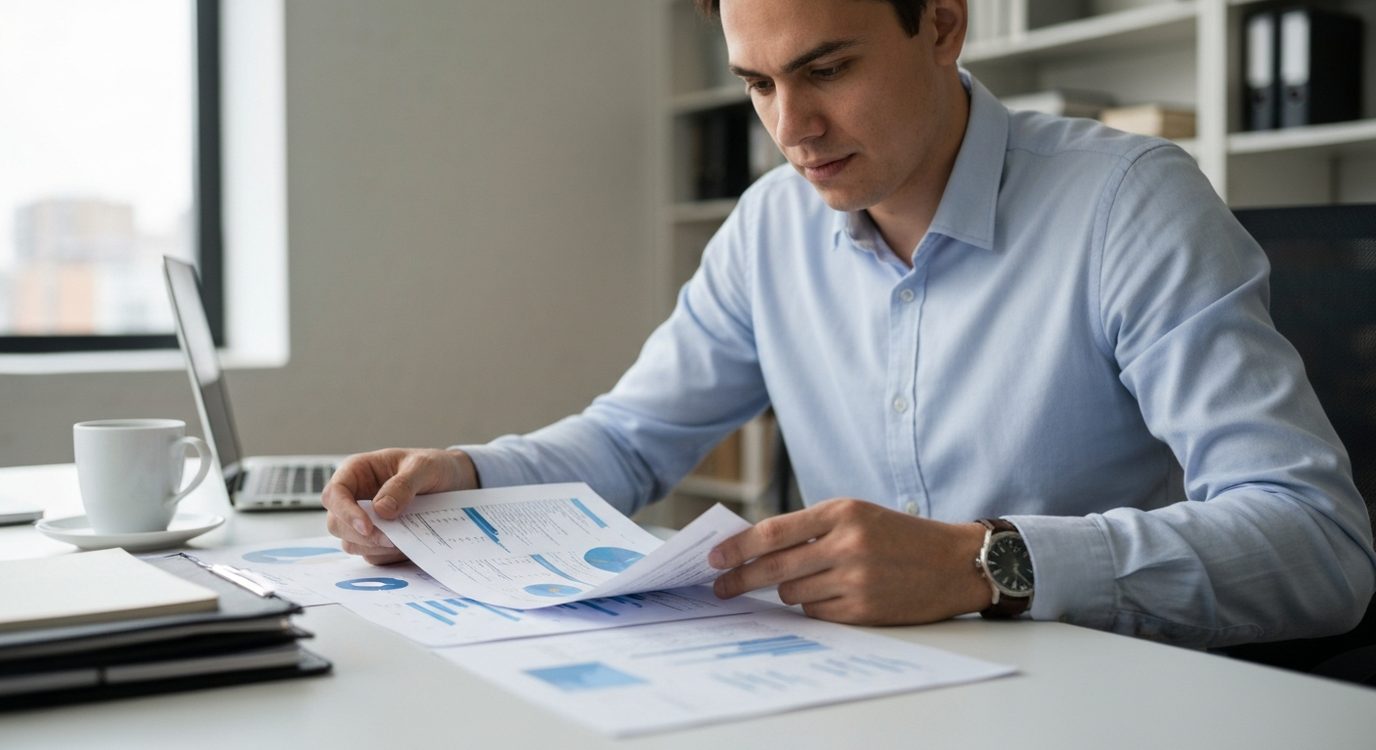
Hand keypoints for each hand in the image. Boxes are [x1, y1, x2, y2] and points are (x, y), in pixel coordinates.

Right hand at [322, 448, 477, 564]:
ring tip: (403, 540)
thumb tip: (380, 510)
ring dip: (374, 548)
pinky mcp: (377, 539)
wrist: (456, 482)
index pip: (334, 493)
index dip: (345, 512)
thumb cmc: (435, 466)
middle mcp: (355, 497)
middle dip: (362, 536)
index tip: (367, 526)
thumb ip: (403, 485)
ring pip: (351, 543)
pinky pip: (372, 555)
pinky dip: (386, 556)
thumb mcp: (423, 467)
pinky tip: (407, 546)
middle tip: (392, 539)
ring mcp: (364, 520)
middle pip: (337, 524)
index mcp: (358, 472)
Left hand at [708, 499, 991, 624]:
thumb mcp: (857, 515)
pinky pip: (816, 613)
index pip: (772, 532)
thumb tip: (755, 548)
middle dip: (739, 579)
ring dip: (788, 590)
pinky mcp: (864, 609)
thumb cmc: (900, 536)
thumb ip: (810, 528)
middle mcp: (847, 545)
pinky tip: (833, 595)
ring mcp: (856, 579)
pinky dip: (814, 606)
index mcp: (841, 512)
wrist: (954, 563)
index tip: (714, 557)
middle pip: (773, 568)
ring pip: (792, 593)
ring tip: (811, 580)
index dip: (737, 548)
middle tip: (720, 587)